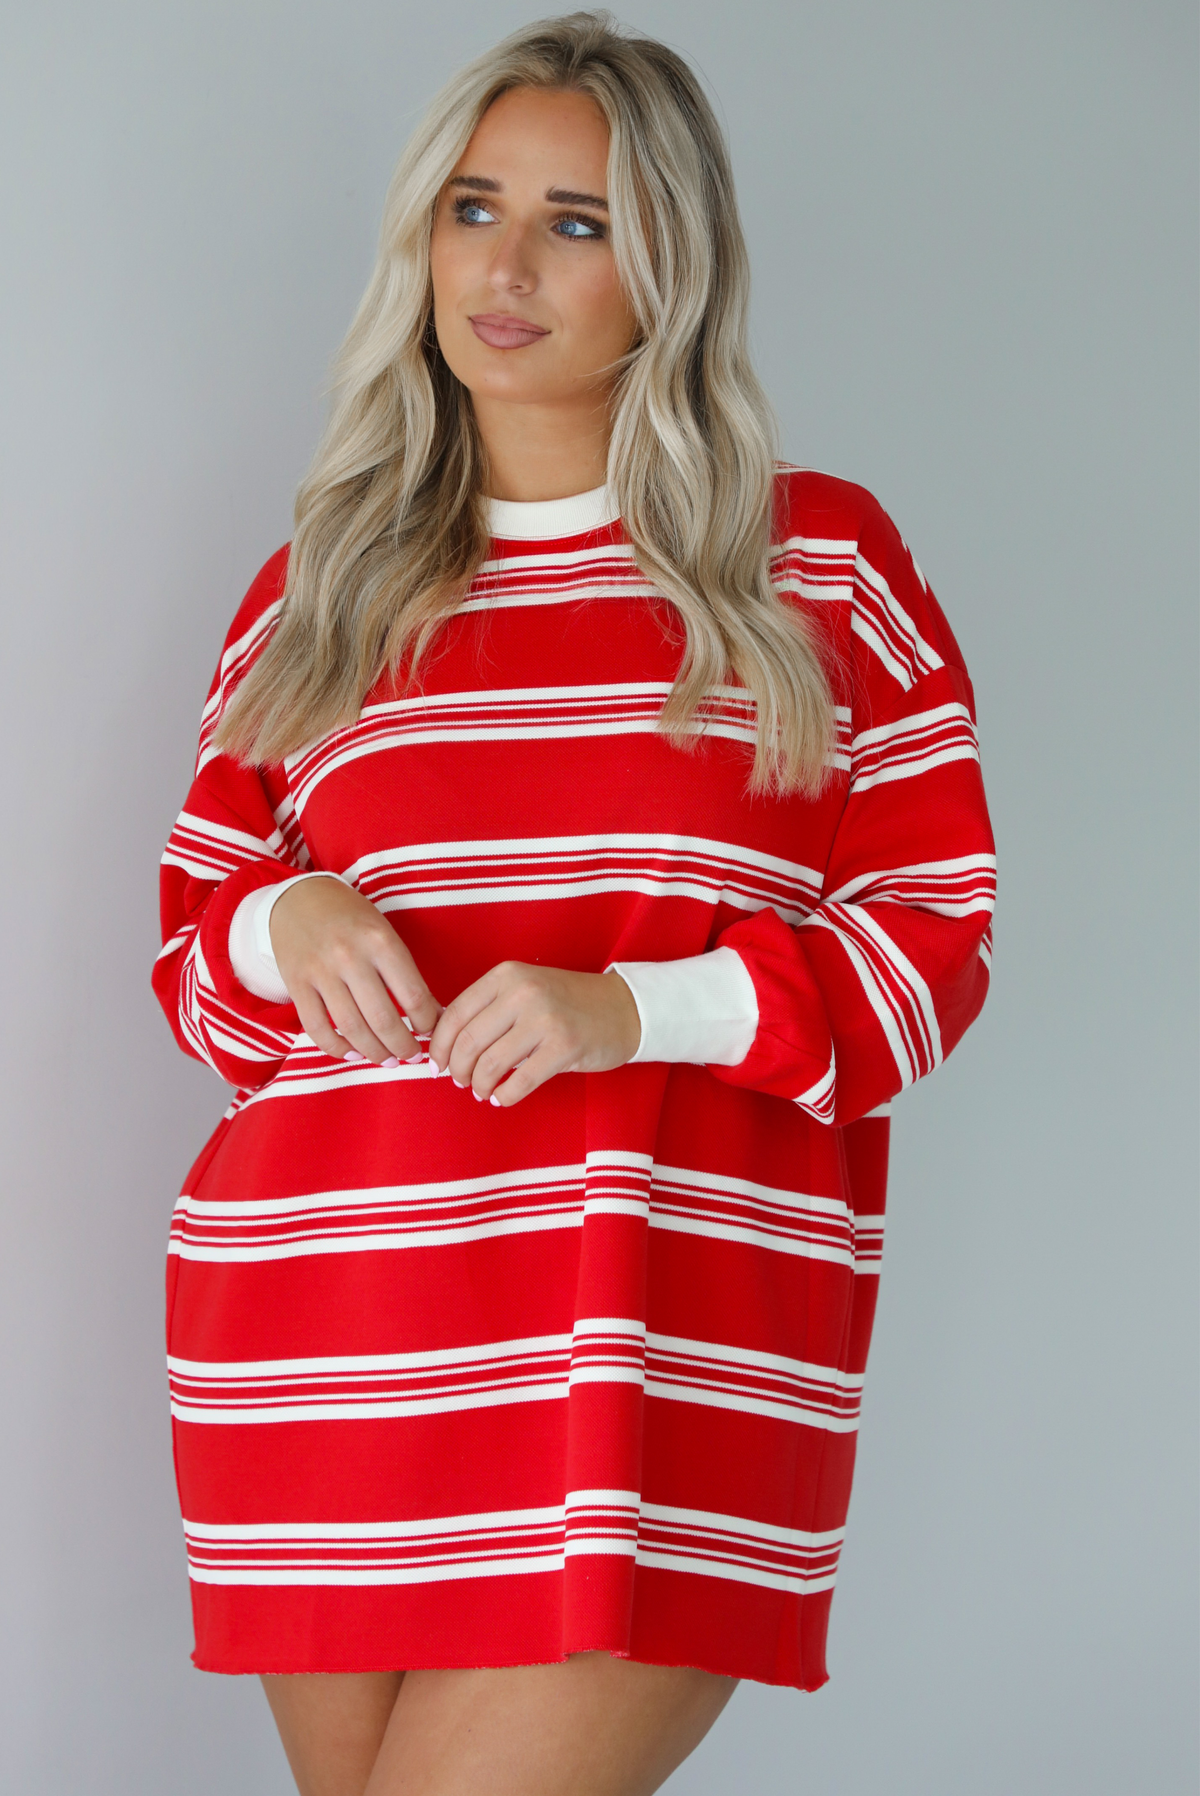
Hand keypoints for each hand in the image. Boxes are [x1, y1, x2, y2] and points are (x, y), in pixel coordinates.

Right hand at [268, 877, 440, 1063]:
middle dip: (403, 1047)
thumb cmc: (350, 918)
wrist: (296, 900)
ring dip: (374, 1053)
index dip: (428, 1023)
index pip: (414, 995)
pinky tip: (353, 1053)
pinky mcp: (296, 984)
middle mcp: (350, 956)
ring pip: (352, 1028)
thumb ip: (405, 971)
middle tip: (412, 1057)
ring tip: (388, 1060)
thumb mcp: (383, 932)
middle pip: (383, 1019)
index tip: (431, 1032)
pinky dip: (337, 1048)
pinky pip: (317, 1028)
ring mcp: (320, 972)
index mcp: (380, 940)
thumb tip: (433, 1013)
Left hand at [427, 962, 640, 1105]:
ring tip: (482, 1091)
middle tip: (461, 1082)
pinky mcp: (564, 1047)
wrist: (623, 1009)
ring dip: (479, 1086)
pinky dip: (504, 1096)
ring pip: (490, 1064)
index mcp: (507, 976)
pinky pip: (519, 1082)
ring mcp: (545, 1019)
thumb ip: (489, 1010)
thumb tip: (445, 1045)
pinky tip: (502, 1097)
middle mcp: (523, 992)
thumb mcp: (525, 990)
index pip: (455, 1014)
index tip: (437, 1063)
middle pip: (469, 1042)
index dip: (439, 1045)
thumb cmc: (567, 1004)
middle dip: (457, 1069)